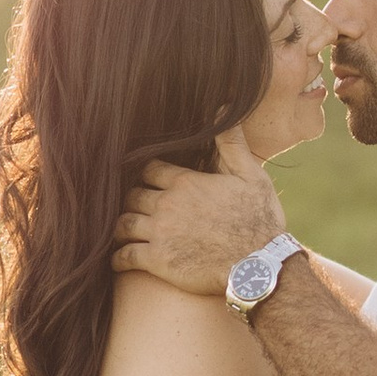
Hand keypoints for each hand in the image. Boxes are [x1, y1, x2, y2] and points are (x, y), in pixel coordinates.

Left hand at [111, 129, 283, 293]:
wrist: (259, 266)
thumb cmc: (259, 219)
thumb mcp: (251, 175)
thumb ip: (231, 143)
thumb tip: (223, 109)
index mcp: (185, 183)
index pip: (149, 170)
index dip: (147, 175)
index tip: (147, 181)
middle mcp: (167, 205)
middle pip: (132, 195)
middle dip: (132, 199)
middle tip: (135, 207)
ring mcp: (159, 233)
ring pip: (123, 224)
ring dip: (121, 227)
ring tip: (123, 232)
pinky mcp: (157, 261)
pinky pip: (124, 256)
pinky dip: (117, 258)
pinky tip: (118, 260)